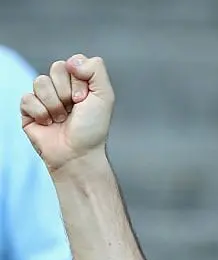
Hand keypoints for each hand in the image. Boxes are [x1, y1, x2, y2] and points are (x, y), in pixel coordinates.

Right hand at [21, 55, 114, 172]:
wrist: (78, 155)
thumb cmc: (92, 129)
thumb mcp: (104, 96)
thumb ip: (96, 69)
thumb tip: (71, 60)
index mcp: (78, 82)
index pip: (72, 62)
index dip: (79, 82)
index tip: (85, 101)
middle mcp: (60, 88)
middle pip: (55, 68)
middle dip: (66, 92)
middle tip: (73, 110)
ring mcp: (43, 98)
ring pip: (40, 82)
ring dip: (54, 105)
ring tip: (61, 120)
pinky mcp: (28, 110)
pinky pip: (27, 98)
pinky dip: (41, 113)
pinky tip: (48, 124)